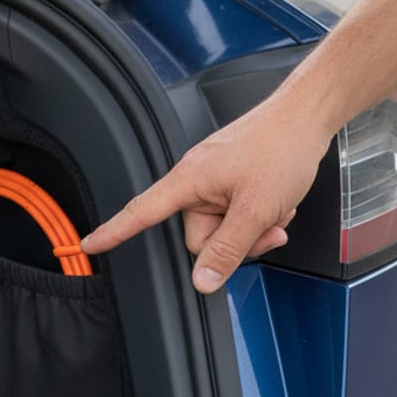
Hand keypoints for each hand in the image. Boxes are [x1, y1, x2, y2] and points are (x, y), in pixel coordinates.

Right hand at [80, 98, 332, 293]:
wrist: (308, 115)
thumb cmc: (281, 149)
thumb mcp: (257, 209)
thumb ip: (228, 249)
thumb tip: (202, 280)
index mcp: (189, 181)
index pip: (141, 212)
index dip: (113, 232)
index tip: (89, 245)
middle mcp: (196, 179)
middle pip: (199, 236)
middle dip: (234, 240)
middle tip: (266, 228)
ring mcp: (216, 178)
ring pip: (223, 228)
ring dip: (252, 228)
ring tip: (276, 210)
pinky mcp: (232, 177)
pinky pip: (236, 211)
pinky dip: (258, 214)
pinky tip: (277, 202)